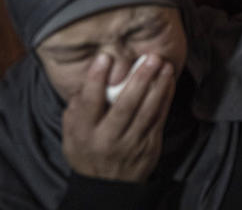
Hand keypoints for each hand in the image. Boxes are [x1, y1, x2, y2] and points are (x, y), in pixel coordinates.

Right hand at [62, 53, 175, 181]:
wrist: (107, 185)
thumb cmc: (88, 150)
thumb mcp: (72, 135)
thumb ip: (76, 109)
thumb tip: (87, 80)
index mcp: (84, 134)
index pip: (90, 103)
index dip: (96, 79)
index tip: (105, 57)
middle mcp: (108, 138)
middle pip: (125, 106)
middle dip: (140, 80)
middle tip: (150, 57)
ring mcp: (131, 143)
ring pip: (148, 111)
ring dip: (158, 85)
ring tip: (164, 64)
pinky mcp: (150, 145)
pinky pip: (160, 117)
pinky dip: (166, 97)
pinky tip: (169, 80)